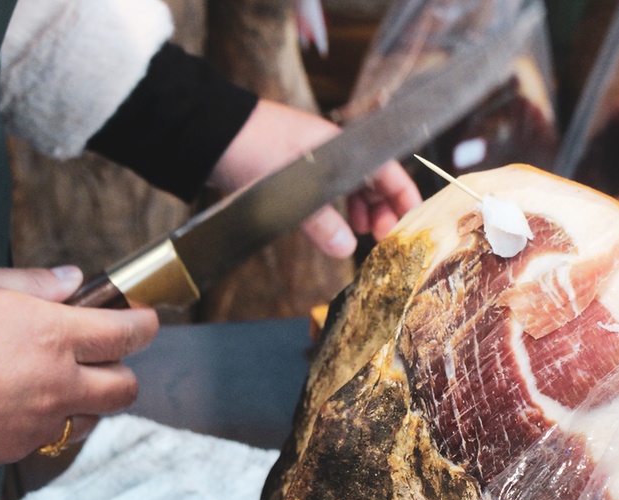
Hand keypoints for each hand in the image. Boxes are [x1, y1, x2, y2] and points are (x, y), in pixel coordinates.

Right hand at [0, 266, 157, 480]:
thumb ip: (32, 282)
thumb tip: (70, 279)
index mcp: (54, 336)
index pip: (128, 332)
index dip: (145, 322)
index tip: (144, 317)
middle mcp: (57, 384)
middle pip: (125, 387)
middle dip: (125, 369)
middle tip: (106, 353)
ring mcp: (37, 423)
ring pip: (91, 418)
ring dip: (89, 400)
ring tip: (61, 380)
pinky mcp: (13, 451)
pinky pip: (47, 437)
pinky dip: (45, 421)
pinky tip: (19, 403)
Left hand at [211, 99, 421, 257]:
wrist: (208, 132)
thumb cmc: (251, 146)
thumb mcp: (291, 189)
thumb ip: (321, 221)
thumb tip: (347, 248)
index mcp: (341, 146)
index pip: (388, 169)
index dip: (403, 196)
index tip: (411, 223)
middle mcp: (332, 152)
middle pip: (373, 181)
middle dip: (383, 210)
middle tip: (382, 238)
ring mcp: (313, 162)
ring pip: (350, 189)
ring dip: (359, 212)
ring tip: (359, 235)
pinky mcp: (293, 174)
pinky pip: (326, 194)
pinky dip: (335, 211)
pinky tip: (333, 227)